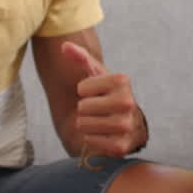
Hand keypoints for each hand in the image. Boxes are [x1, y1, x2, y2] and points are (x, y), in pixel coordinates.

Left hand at [65, 42, 145, 157]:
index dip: (84, 91)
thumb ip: (80, 58)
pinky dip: (91, 139)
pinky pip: (90, 141)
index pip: (82, 88)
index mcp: (122, 81)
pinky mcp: (121, 146)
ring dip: (86, 125)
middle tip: (97, 110)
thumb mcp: (95, 75)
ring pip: (84, 125)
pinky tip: (102, 135)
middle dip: (84, 110)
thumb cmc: (105, 95)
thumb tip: (64, 46)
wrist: (124, 124)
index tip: (96, 93)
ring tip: (98, 122)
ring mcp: (126, 125)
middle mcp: (128, 102)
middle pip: (83, 107)